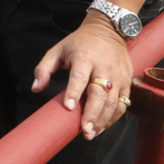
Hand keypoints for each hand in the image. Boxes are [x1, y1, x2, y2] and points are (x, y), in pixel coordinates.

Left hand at [30, 13, 133, 138]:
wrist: (109, 30)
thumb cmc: (79, 43)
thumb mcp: (57, 50)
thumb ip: (44, 69)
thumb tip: (36, 89)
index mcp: (84, 57)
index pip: (79, 76)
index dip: (74, 92)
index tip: (68, 107)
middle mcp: (104, 67)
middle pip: (100, 94)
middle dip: (92, 114)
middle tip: (84, 131)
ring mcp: (118, 75)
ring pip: (114, 102)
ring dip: (103, 120)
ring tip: (91, 133)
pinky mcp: (127, 80)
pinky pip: (123, 103)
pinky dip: (114, 117)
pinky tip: (103, 126)